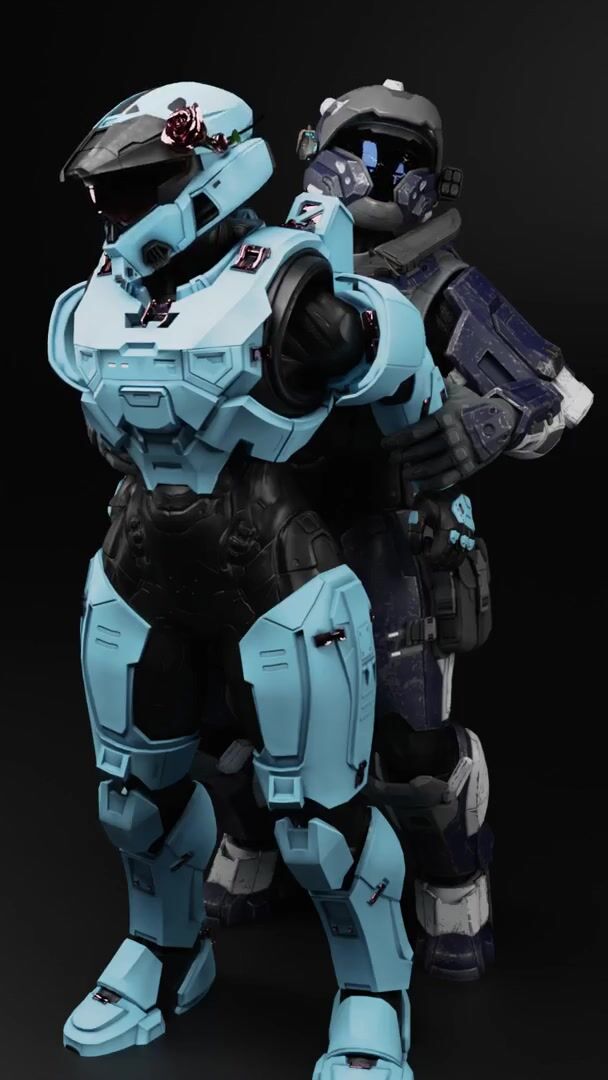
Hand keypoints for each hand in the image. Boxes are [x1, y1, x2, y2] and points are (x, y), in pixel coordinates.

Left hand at [382, 382, 516, 490]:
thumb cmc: (476, 406)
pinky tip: (421, 485)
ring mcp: (460, 454)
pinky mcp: (469, 467)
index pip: (415, 432)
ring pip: (431, 466)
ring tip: (404, 473)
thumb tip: (420, 375)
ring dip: (414, 471)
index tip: (385, 444)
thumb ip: (439, 388)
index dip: (397, 440)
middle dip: (403, 457)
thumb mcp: (459, 393)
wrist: (504, 421)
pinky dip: (432, 483)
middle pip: (420, 451)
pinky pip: (446, 478)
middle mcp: (451, 437)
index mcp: (446, 418)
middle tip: (392, 459)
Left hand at [407, 491, 475, 568]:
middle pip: (450, 558)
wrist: (445, 484)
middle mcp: (460, 531)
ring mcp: (468, 531)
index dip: (429, 557)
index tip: (423, 550)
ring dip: (447, 561)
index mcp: (447, 527)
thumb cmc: (430, 497)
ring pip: (460, 556)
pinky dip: (457, 555)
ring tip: (436, 555)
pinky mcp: (471, 529)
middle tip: (427, 555)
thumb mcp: (418, 512)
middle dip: (436, 561)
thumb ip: (414, 532)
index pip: (439, 553)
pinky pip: (466, 549)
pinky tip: (447, 552)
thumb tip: (415, 551)